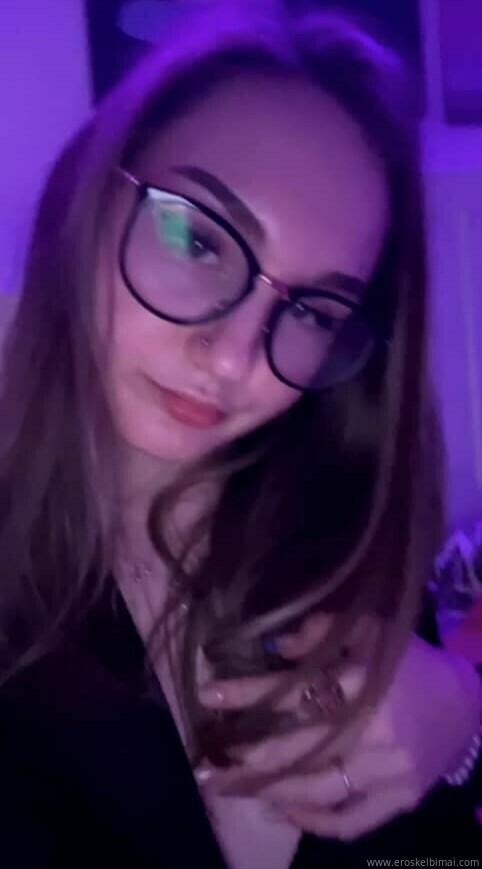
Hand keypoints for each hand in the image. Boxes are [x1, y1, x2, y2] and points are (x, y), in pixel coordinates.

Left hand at [198, 615, 480, 840]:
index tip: (208, 696)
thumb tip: (276, 646)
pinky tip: (283, 808)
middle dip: (247, 760)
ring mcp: (389, 772)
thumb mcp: (372, 630)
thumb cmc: (412, 663)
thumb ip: (323, 630)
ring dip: (269, 792)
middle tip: (205, 767)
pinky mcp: (399, 800)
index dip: (247, 694)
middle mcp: (374, 731)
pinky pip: (351, 821)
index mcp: (365, 683)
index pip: (293, 691)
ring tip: (231, 790)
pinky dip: (315, 820)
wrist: (467, 704)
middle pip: (298, 749)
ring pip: (318, 789)